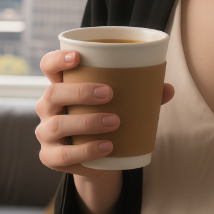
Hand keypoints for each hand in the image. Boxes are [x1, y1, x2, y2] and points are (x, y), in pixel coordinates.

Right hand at [35, 48, 174, 213]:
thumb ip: (141, 93)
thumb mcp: (119, 102)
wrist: (98, 156)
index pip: (48, 65)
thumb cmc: (106, 115)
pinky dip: (86, 152)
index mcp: (61, 84)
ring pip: (57, 125)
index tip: (77, 57)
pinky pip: (63, 155)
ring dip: (86, 123)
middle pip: (52, 93)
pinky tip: (107, 148)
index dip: (58, 59)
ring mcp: (45, 132)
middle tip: (110, 94)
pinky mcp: (50, 157)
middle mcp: (47, 106)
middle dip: (80, 92)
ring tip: (115, 122)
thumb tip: (168, 88)